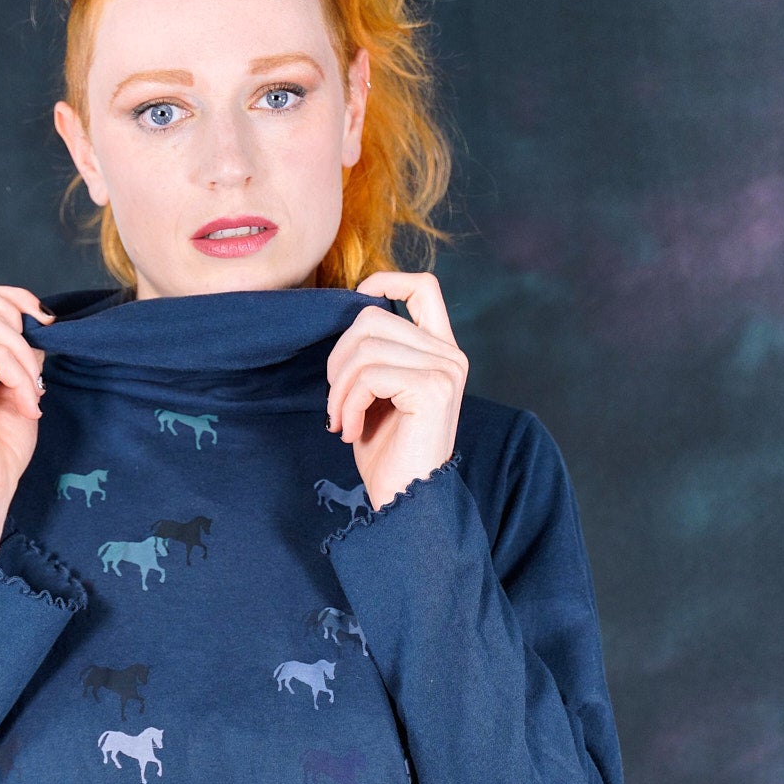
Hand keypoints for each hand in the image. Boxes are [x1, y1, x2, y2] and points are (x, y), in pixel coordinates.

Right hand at [0, 275, 52, 556]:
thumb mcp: (13, 384)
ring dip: (23, 355)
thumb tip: (37, 319)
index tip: (43, 326)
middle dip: (14, 317)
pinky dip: (19, 374)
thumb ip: (16, 348)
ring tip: (31, 393)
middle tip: (34, 364)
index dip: (10, 298)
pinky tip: (26, 404)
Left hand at [324, 271, 467, 512]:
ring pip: (366, 346)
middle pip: (373, 318)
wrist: (405, 502)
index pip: (424, 287)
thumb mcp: (376, 395)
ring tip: (338, 420)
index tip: (356, 300)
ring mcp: (445, 371)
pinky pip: (370, 375)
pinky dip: (348, 402)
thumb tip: (344, 319)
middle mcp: (450, 356)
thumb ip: (372, 355)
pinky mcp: (433, 389)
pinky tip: (348, 431)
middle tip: (334, 402)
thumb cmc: (387, 454)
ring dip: (338, 387)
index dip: (386, 280)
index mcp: (440, 352)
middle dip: (338, 358)